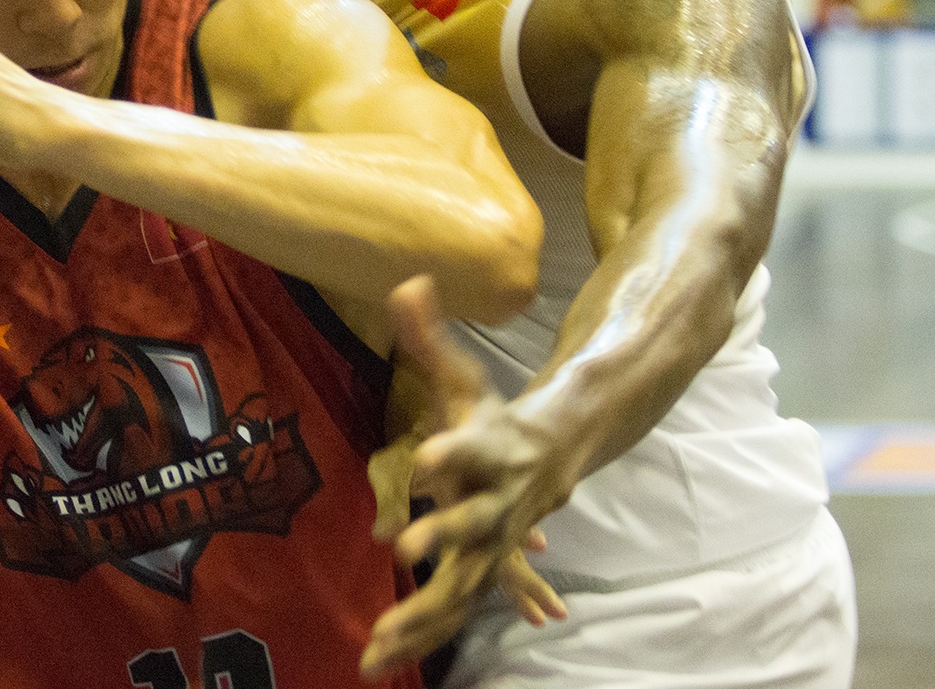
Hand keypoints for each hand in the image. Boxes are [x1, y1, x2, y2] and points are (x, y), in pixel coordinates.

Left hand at [360, 278, 566, 679]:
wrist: (554, 456)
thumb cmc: (497, 417)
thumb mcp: (462, 377)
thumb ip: (428, 337)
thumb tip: (405, 283)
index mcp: (489, 449)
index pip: (470, 448)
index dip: (450, 451)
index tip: (424, 458)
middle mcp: (496, 501)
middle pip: (472, 523)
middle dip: (441, 535)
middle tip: (405, 549)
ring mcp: (493, 543)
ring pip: (460, 584)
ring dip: (422, 613)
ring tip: (379, 642)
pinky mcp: (481, 571)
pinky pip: (450, 608)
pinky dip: (420, 633)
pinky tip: (380, 659)